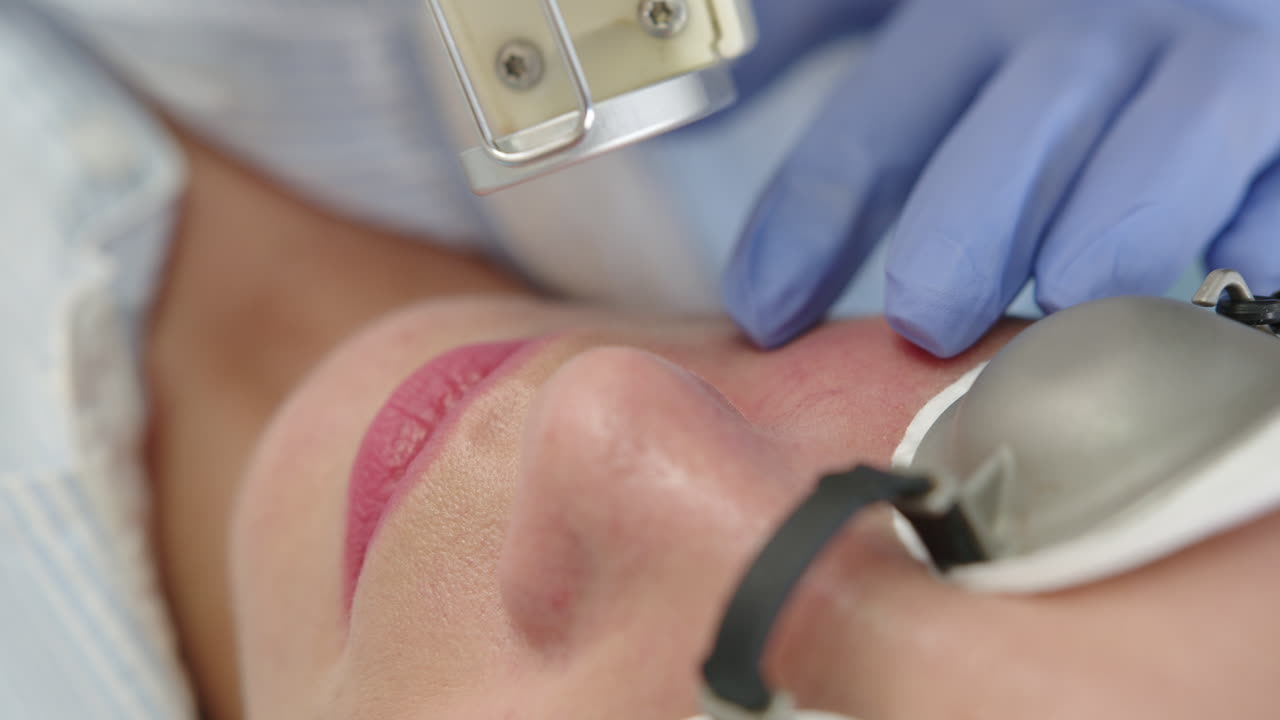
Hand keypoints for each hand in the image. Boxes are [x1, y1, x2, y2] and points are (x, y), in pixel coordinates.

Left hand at [724, 0, 1279, 355]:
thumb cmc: (1023, 7)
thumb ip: (802, 36)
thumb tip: (690, 107)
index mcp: (974, 9)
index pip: (879, 118)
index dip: (816, 216)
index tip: (764, 311)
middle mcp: (1090, 25)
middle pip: (1025, 118)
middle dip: (972, 218)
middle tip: (928, 315)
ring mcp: (1205, 54)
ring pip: (1171, 136)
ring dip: (1122, 221)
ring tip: (1072, 298)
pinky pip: (1277, 184)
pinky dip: (1258, 229)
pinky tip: (1231, 275)